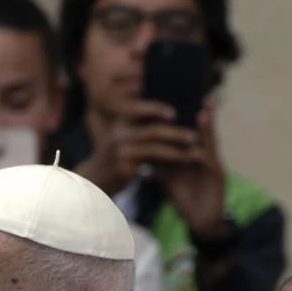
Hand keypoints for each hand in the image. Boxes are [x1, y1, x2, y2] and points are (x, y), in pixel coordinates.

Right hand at [77, 99, 207, 195]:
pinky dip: (170, 165)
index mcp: (120, 123)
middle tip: (196, 136)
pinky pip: (153, 166)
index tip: (174, 113)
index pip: (137, 109)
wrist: (95, 181)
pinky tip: (182, 166)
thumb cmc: (113, 157)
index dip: (156, 109)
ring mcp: (121, 153)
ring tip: (196, 153)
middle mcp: (119, 135)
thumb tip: (163, 112)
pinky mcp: (125, 169)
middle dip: (177, 133)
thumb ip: (138, 125)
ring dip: (178, 151)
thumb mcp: (120, 137)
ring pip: (156, 149)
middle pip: (153, 131)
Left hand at [155, 99, 226, 237]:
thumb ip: (158, 163)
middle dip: (202, 114)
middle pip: (204, 132)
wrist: (199, 221)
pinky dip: (205, 156)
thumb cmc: (185, 197)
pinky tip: (199, 150)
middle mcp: (206, 156)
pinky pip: (210, 166)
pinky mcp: (218, 179)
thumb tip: (141, 150)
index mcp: (194, 154)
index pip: (191, 131)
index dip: (188, 115)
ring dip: (207, 129)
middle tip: (201, 96)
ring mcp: (214, 166)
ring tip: (203, 112)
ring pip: (210, 144)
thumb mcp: (168, 177)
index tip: (180, 97)